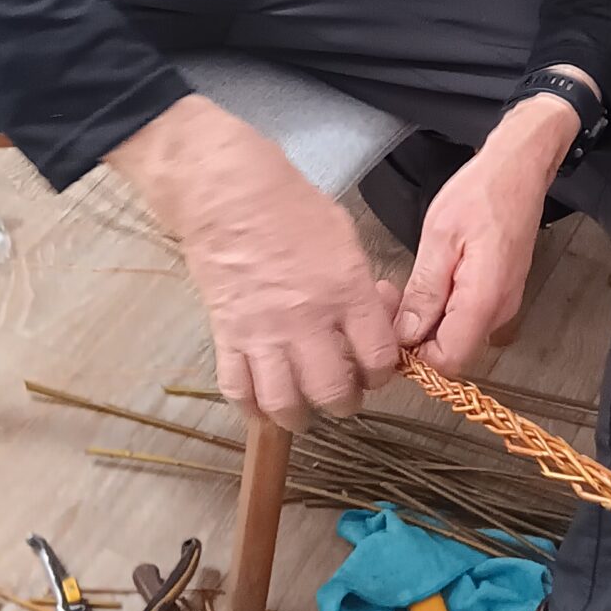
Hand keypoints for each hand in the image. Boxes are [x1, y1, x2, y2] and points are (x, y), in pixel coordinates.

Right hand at [109, 95, 396, 425]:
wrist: (227, 194)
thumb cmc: (291, 206)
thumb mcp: (347, 240)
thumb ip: (363, 289)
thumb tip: (375, 319)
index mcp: (347, 293)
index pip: (378, 359)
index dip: (383, 372)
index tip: (377, 367)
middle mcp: (308, 321)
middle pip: (335, 392)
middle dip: (345, 402)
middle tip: (343, 393)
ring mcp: (264, 333)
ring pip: (285, 403)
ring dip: (299, 416)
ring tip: (305, 410)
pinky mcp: (228, 335)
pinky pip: (239, 389)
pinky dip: (252, 406)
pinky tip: (263, 405)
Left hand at [395, 91, 579, 372]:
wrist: (518, 170)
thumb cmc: (482, 193)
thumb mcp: (440, 237)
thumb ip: (425, 291)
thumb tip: (406, 334)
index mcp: (484, 299)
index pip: (448, 361)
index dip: (414, 354)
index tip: (391, 327)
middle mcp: (499, 310)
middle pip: (452, 352)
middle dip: (415, 336)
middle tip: (390, 299)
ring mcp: (502, 303)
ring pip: (457, 336)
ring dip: (426, 321)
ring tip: (406, 285)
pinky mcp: (498, 294)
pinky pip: (466, 317)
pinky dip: (442, 308)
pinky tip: (428, 280)